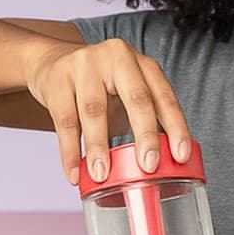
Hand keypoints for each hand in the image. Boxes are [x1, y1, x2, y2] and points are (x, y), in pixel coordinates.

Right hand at [26, 37, 191, 183]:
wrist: (52, 64)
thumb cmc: (100, 87)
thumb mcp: (128, 95)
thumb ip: (146, 121)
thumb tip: (165, 165)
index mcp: (143, 65)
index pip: (164, 97)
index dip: (176, 127)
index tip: (180, 156)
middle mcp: (118, 58)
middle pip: (136, 98)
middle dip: (145, 136)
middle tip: (149, 167)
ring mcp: (85, 65)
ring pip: (95, 111)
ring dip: (99, 148)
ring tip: (102, 176)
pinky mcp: (58, 79)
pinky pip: (65, 121)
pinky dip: (70, 152)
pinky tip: (74, 173)